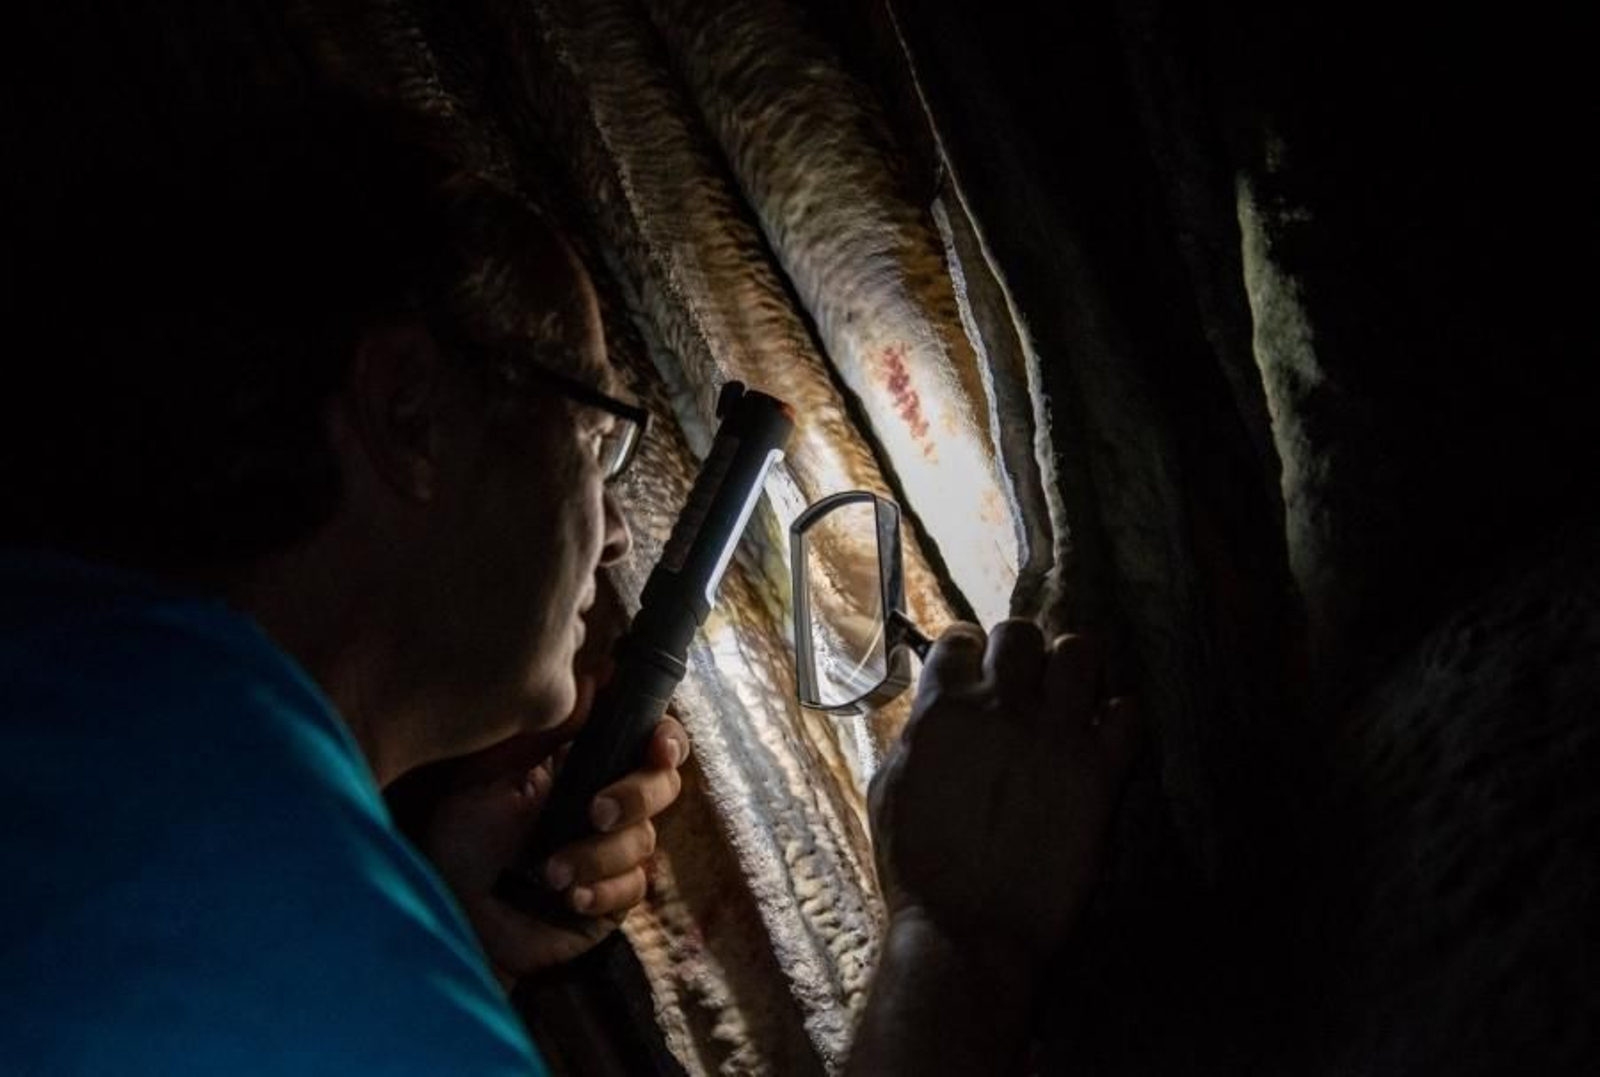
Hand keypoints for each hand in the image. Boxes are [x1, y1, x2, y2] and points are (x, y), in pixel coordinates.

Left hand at [417, 718, 689, 985]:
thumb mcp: (487, 776)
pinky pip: (633, 887)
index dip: (665, 737)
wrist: (451, 913)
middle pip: (663, 784)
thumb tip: (593, 682)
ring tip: (550, 872)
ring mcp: (613, 850)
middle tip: (595, 812)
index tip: (657, 745)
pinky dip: (603, 890)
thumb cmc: (462, 839)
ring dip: (598, 855)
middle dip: (637, 796)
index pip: (644, 738)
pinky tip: (570, 897)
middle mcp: (607, 800)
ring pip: (644, 840)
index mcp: (582, 763)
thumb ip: (540, 733)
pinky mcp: (613, 896)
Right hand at [868, 620, 1138, 964]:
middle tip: (1018, 684)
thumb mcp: (889, 787)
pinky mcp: (1099, 771)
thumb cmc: (916, 866)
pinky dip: (1116, 717)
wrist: (968, 929)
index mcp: (945, 708)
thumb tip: (935, 713)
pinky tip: (1101, 736)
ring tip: (1063, 698)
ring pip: (1081, 653)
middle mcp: (1003, 707)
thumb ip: (917, 735)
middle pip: (1021, 632)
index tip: (971, 669)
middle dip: (1018, 650)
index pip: (959, 639)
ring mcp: (1056, 734)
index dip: (965, 653)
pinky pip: (1126, 712)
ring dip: (1069, 669)